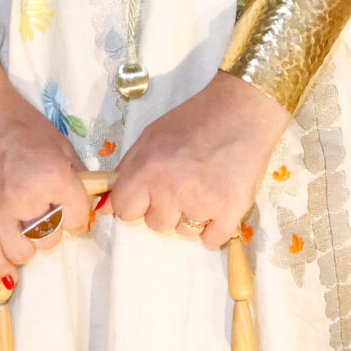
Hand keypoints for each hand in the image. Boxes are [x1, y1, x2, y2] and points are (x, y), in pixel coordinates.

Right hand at [0, 39, 94, 290]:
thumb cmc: (18, 124)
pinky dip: (1, 265)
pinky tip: (8, 263)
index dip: (77, 216)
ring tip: (24, 231)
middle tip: (43, 216)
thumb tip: (91, 204)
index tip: (70, 210)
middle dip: (51, 230)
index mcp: (53, 175)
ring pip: (23, 253)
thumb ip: (76, 176)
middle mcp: (25, 196)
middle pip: (51, 239)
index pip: (79, 218)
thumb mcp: (59, 144)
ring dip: (28, 246)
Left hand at [106, 72, 291, 248]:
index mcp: (148, 169)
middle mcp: (171, 190)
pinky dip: (215, 227)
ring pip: (184, 233)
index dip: (137, 201)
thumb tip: (107, 206)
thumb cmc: (195, 119)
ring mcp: (202, 203)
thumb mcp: (152, 135)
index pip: (124, 210)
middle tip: (185, 182)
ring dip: (192, 216)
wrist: (243, 109)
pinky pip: (212, 240)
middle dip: (167, 207)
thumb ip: (127, 170)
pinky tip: (219, 202)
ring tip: (206, 186)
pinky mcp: (230, 210)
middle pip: (155, 224)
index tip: (150, 192)